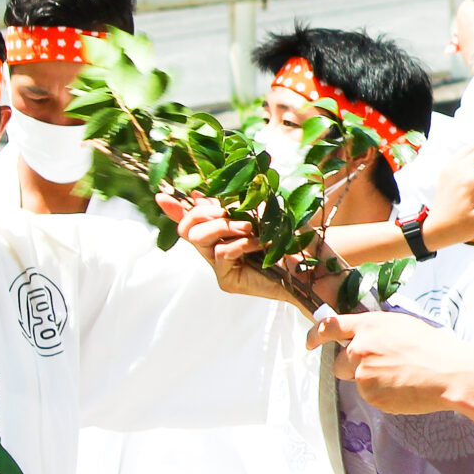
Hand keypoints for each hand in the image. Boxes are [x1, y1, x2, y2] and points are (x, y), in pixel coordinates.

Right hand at [167, 194, 330, 312]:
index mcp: (220, 233)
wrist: (313, 266)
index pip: (190, 221)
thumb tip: (203, 193)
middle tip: (224, 211)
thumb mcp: (261, 213)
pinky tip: (258, 242)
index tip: (161, 196)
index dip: (174, 210)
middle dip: (203, 213)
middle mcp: (215, 250)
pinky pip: (221, 254)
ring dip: (225, 226)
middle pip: (188, 229)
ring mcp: (220, 267)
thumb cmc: (291, 237)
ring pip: (201, 240)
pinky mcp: (227, 280)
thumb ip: (233, 204)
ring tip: (249, 226)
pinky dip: (240, 243)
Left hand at [307, 310, 473, 427]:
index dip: (315, 335)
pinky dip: (382, 395)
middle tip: (378, 368)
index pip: (330, 327)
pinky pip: (369, 396)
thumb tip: (361, 339)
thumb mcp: (401, 326)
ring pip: (355, 381)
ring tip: (398, 377)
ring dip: (370, 381)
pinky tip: (402, 388)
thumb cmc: (433, 347)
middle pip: (338, 362)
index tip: (310, 341)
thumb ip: (375, 331)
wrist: (449, 372)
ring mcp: (363, 373)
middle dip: (351, 367)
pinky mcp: (371, 395)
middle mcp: (360, 348)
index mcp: (369, 326)